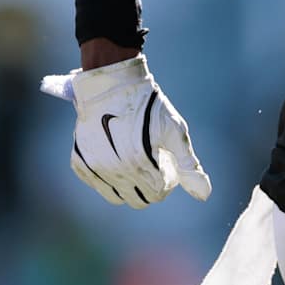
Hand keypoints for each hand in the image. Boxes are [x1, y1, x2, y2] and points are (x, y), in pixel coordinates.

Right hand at [40, 54, 210, 207]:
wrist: (112, 84)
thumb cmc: (148, 105)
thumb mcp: (174, 130)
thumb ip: (188, 165)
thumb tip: (205, 196)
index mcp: (139, 160)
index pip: (158, 193)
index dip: (168, 182)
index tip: (168, 165)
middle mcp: (114, 168)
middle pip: (139, 200)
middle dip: (151, 187)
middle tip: (154, 166)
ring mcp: (95, 166)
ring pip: (118, 197)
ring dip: (131, 187)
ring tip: (138, 165)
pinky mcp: (80, 162)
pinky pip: (99, 186)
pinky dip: (110, 180)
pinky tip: (118, 162)